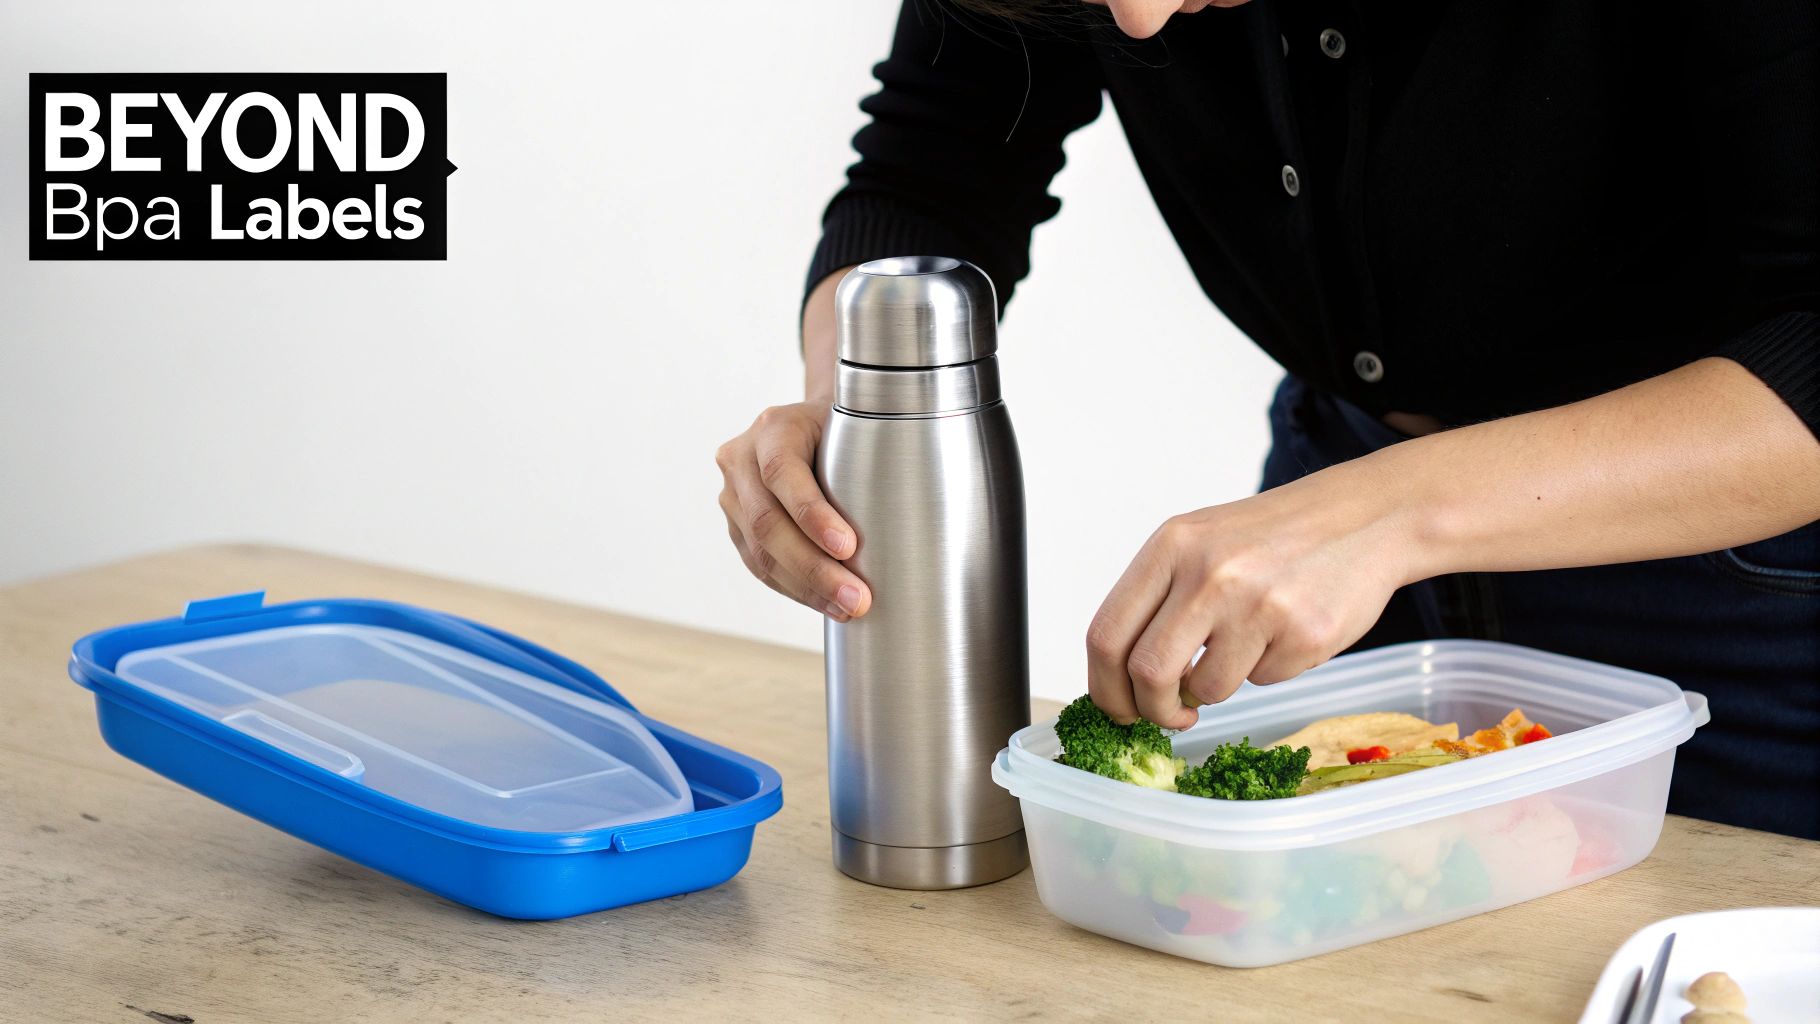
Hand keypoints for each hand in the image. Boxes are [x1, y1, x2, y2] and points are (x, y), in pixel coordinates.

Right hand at [716, 401, 871, 620]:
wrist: (810, 428)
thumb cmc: (843, 429)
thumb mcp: (856, 425)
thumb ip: (870, 456)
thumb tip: (909, 521)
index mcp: (772, 428)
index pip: (782, 473)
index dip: (812, 515)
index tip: (848, 547)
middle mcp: (742, 460)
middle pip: (767, 522)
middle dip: (814, 568)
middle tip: (856, 597)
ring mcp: (733, 496)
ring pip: (760, 553)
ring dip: (806, 588)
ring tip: (847, 608)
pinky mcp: (736, 527)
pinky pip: (759, 566)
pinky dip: (795, 589)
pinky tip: (826, 603)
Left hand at [1086, 459, 1418, 728]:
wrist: (1366, 517)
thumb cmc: (1274, 537)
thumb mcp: (1201, 544)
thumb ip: (1159, 602)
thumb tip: (1126, 683)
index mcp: (1171, 546)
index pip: (1106, 635)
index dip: (1105, 687)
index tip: (1119, 709)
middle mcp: (1208, 572)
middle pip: (1147, 673)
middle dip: (1152, 710)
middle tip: (1169, 716)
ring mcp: (1257, 604)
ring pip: (1207, 688)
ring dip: (1218, 686)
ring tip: (1246, 645)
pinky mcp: (1303, 633)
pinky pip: (1264, 681)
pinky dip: (1268, 670)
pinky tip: (1288, 629)